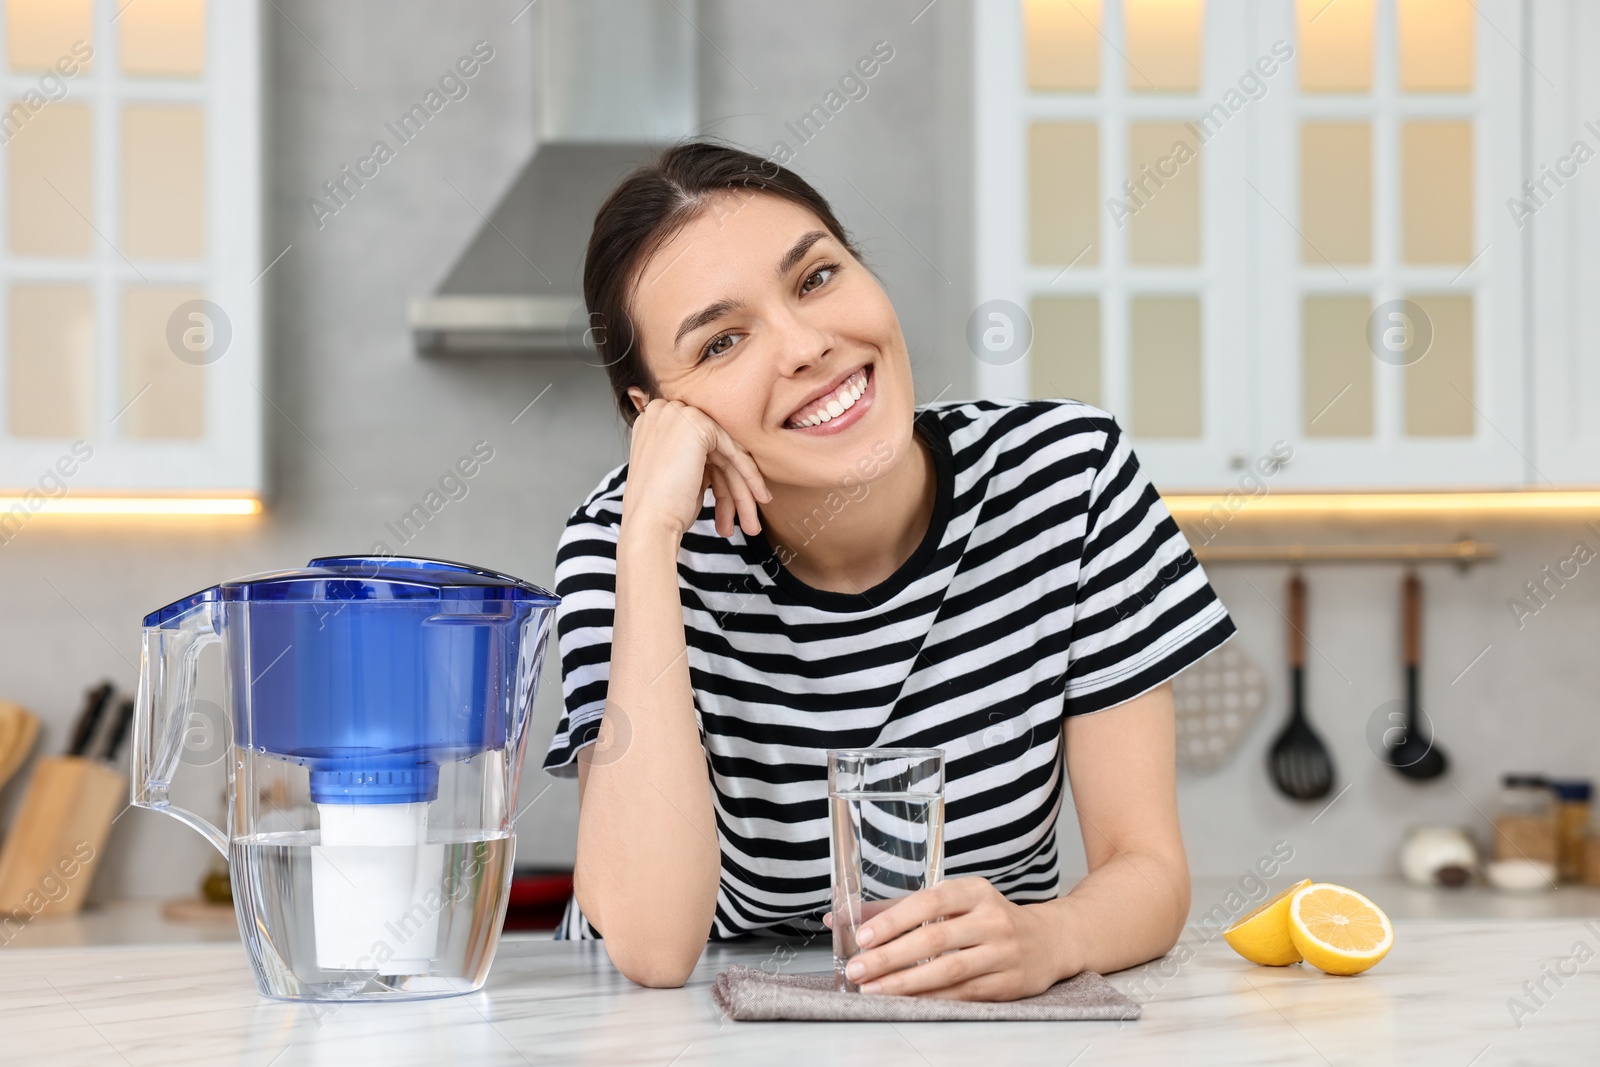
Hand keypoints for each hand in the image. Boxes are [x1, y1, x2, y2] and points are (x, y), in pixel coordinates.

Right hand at [621, 397, 771, 539]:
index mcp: (653, 423)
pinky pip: (733, 450)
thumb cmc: (660, 510)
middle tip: (748, 520)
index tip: (734, 502)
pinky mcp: (697, 423)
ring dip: (743, 489)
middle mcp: (662, 411)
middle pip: (712, 451)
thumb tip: (733, 458)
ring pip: (724, 453)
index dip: (719, 475)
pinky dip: (749, 475)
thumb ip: (700, 460)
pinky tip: (759, 497)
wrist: (649, 523)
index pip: (698, 447)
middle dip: (733, 486)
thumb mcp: (680, 475)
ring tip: (752, 524)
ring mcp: (678, 414)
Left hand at [827, 877, 1068, 1000]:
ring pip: (948, 971)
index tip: (863, 936)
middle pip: (935, 939)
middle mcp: (992, 919)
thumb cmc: (989, 919)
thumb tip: (851, 918)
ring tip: (874, 990)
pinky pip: (962, 995)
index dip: (894, 919)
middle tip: (858, 970)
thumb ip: (904, 908)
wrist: (1049, 941)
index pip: (929, 902)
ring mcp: (1003, 953)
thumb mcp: (956, 902)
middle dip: (890, 957)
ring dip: (905, 984)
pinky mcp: (1008, 984)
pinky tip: (906, 1003)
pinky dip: (931, 1000)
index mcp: (975, 891)